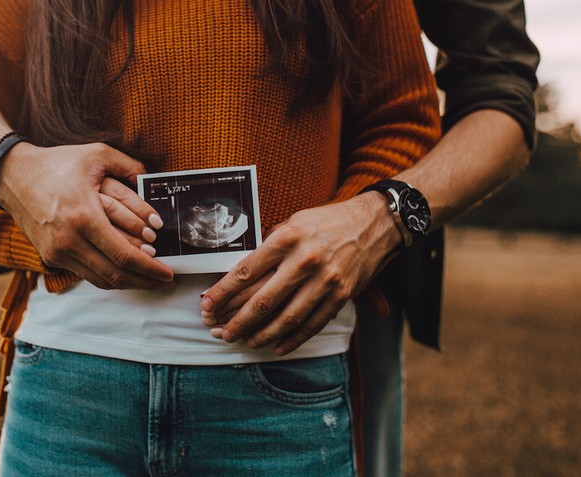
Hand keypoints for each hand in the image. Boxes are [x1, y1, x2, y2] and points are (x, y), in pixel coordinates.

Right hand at [0, 141, 173, 288]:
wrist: (13, 176)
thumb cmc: (57, 163)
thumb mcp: (97, 154)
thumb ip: (130, 166)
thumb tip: (153, 181)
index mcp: (84, 217)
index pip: (124, 255)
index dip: (150, 268)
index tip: (168, 272)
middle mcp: (69, 240)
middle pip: (115, 274)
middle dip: (145, 280)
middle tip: (164, 280)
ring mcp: (58, 252)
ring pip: (101, 280)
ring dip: (128, 282)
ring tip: (148, 278)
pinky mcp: (51, 257)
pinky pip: (86, 274)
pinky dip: (108, 275)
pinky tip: (123, 270)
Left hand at [200, 194, 397, 354]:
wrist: (373, 223)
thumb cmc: (326, 221)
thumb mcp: (293, 222)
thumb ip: (269, 247)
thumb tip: (240, 273)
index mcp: (287, 238)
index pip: (246, 271)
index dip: (222, 292)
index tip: (207, 304)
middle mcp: (305, 260)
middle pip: (263, 299)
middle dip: (237, 320)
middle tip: (220, 332)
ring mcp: (325, 280)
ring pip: (287, 317)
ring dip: (262, 334)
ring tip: (245, 342)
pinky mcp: (341, 295)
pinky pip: (312, 324)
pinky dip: (293, 339)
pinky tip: (276, 347)